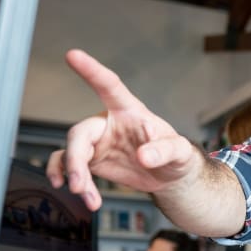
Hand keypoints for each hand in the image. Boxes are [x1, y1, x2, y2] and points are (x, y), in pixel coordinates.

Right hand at [47, 49, 203, 210]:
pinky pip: (70, 166)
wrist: (171, 178)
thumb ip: (165, 150)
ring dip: (73, 175)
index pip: (109, 86)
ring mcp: (98, 143)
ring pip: (72, 152)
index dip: (91, 70)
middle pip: (80, 133)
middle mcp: (108, 123)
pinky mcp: (92, 161)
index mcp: (129, 111)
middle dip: (76, 159)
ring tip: (86, 195)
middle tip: (80, 184)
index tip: (72, 55)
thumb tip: (144, 156)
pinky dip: (70, 180)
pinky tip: (79, 195)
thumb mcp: (180, 152)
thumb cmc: (177, 156)